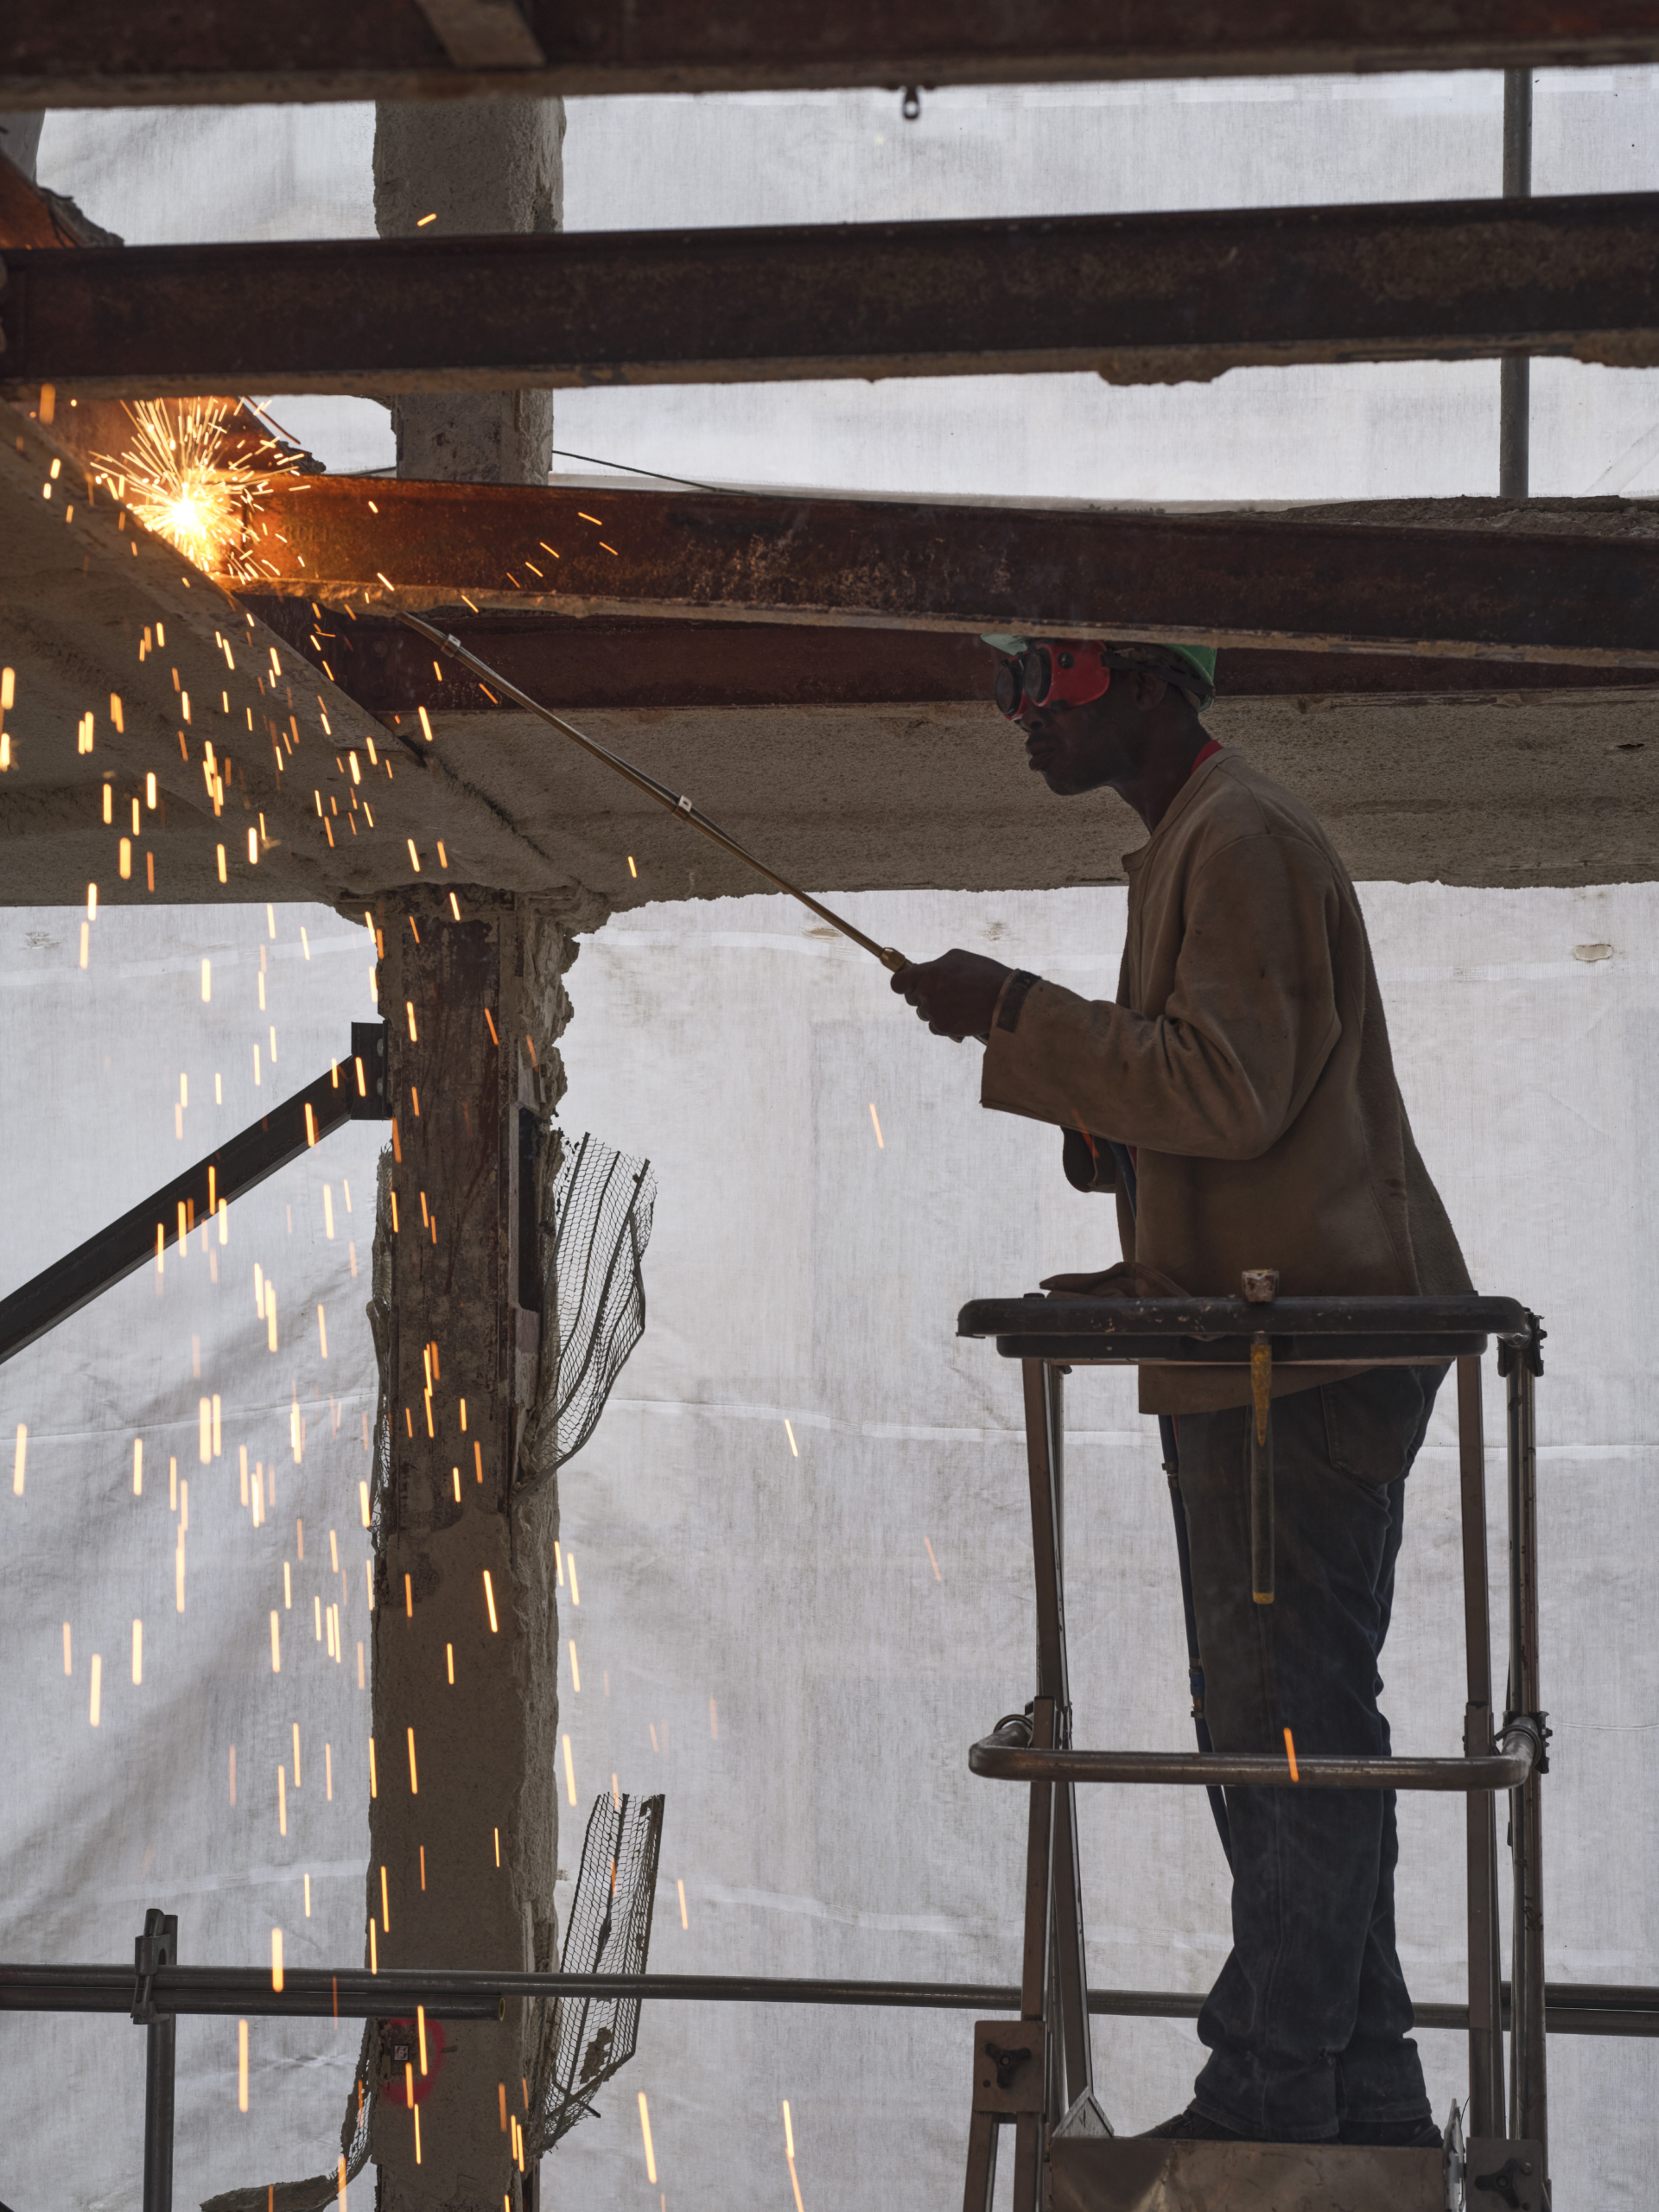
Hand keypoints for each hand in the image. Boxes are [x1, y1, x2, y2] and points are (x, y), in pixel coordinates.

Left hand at [891, 949, 1012, 1041]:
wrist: (1005, 999)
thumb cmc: (984, 974)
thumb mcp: (958, 958)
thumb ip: (935, 965)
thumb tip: (924, 971)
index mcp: (927, 974)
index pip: (897, 983)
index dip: (903, 984)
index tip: (910, 985)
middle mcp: (927, 993)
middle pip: (911, 999)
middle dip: (923, 996)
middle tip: (944, 993)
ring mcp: (934, 1012)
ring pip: (924, 1014)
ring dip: (936, 1010)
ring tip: (958, 1003)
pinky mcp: (943, 1027)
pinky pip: (935, 1027)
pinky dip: (945, 1023)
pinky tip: (960, 1015)